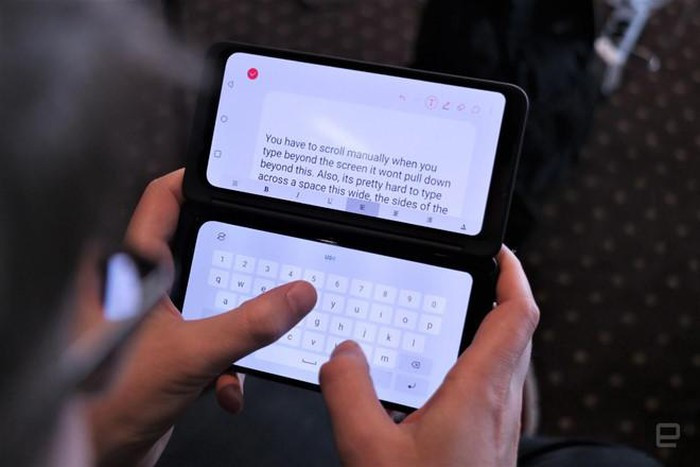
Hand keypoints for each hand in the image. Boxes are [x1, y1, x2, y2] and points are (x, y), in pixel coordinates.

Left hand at [88, 169, 316, 466]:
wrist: (93, 456)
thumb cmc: (106, 403)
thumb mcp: (193, 354)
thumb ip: (249, 324)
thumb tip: (295, 296)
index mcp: (132, 268)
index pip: (162, 200)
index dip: (194, 179)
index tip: (231, 177)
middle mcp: (140, 287)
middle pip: (196, 249)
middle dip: (233, 264)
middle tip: (263, 253)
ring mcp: (153, 320)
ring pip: (209, 299)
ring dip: (235, 327)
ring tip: (246, 340)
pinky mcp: (165, 350)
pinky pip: (209, 339)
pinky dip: (226, 364)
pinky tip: (226, 388)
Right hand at [319, 247, 538, 466]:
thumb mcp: (369, 449)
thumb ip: (349, 393)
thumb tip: (344, 354)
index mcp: (480, 393)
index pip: (517, 314)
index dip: (513, 274)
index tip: (498, 252)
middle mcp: (501, 406)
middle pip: (517, 332)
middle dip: (501, 295)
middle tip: (478, 274)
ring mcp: (501, 427)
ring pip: (508, 361)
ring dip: (491, 330)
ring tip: (459, 315)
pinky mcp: (491, 445)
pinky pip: (494, 389)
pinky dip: (477, 363)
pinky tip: (444, 377)